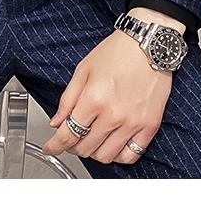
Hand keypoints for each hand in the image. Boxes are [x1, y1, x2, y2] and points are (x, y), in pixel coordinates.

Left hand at [42, 9, 184, 164]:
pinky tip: (112, 144)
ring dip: (94, 152)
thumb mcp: (83, 70)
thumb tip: (56, 122)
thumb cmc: (118, 52)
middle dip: (73, 146)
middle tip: (72, 137)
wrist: (149, 44)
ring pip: (106, 156)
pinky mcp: (150, 125)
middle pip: (85, 148)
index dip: (54, 146)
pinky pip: (131, 155)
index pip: (68, 134)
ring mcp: (133, 123)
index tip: (50, 148)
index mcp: (94, 98)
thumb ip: (68, 99)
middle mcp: (114, 114)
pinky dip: (118, 155)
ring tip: (92, 139)